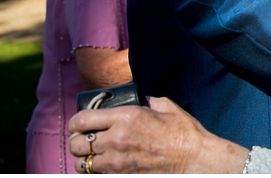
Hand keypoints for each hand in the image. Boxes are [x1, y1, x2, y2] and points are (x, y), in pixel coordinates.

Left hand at [67, 96, 248, 172]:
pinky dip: (95, 171)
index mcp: (126, 117)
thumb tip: (141, 100)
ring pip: (82, 164)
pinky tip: (104, 166)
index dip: (75, 122)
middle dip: (77, 142)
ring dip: (84, 159)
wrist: (195, 160)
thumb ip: (148, 101)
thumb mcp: (166, 107)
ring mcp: (117, 162)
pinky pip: (96, 176)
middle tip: (83, 140)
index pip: (82, 120)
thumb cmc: (184, 134)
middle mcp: (117, 140)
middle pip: (76, 144)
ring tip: (92, 155)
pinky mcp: (122, 177)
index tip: (78, 123)